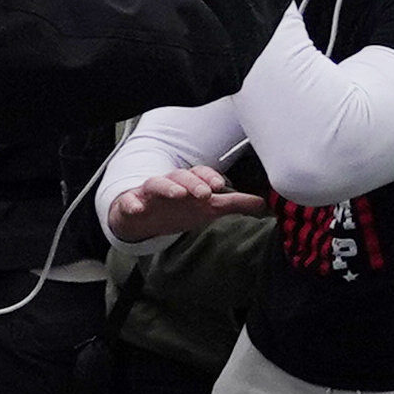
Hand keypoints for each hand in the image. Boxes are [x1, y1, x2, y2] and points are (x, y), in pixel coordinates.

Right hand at [106, 164, 272, 243]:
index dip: (210, 178)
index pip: (200, 174)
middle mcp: (170, 183)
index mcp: (189, 182)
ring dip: (167, 187)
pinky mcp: (131, 204)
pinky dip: (131, 204)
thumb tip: (265, 204)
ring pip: (156, 184)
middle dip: (193, 182)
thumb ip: (235, 204)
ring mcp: (149, 194)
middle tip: (205, 193)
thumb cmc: (179, 209)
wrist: (143, 219)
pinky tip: (137, 209)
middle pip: (181, 176)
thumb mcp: (208, 208)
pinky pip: (128, 202)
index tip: (220, 186)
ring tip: (177, 194)